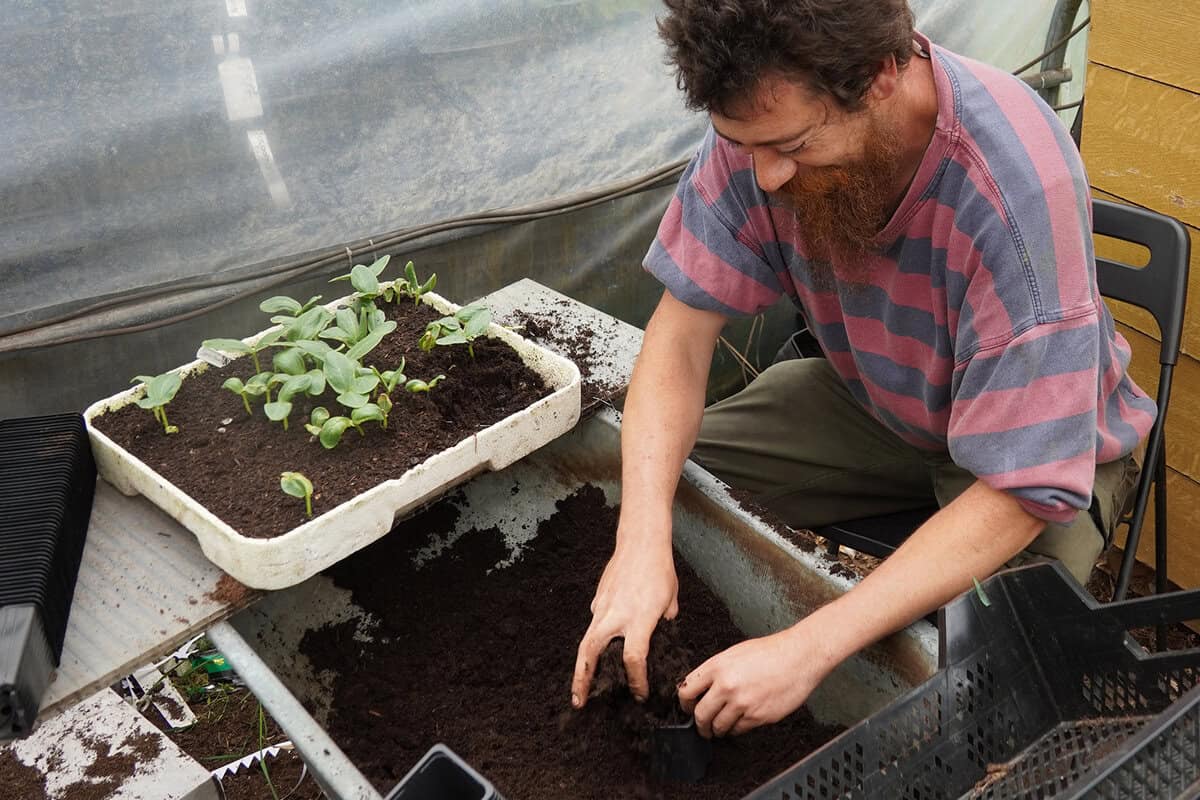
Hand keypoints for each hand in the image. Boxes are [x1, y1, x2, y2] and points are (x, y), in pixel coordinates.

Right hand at [571, 541, 678, 707]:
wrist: (641, 541)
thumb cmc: (660, 570)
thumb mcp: (670, 602)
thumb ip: (662, 626)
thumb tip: (657, 641)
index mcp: (639, 619)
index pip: (634, 659)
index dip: (637, 681)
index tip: (640, 693)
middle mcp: (616, 616)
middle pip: (592, 654)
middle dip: (584, 681)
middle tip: (580, 702)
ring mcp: (602, 607)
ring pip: (586, 643)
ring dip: (580, 668)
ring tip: (578, 689)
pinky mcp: (598, 600)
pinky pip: (594, 626)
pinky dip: (593, 643)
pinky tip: (598, 652)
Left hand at [677, 623, 837, 737]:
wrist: (798, 657)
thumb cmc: (770, 652)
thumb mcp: (735, 653)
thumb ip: (716, 671)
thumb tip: (702, 688)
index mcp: (717, 666)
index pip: (686, 691)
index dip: (685, 703)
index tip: (688, 708)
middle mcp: (726, 685)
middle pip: (700, 715)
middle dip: (699, 724)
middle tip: (702, 727)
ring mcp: (741, 703)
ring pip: (718, 726)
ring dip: (718, 730)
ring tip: (721, 728)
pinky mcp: (757, 716)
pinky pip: (738, 730)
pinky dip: (737, 729)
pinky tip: (741, 721)